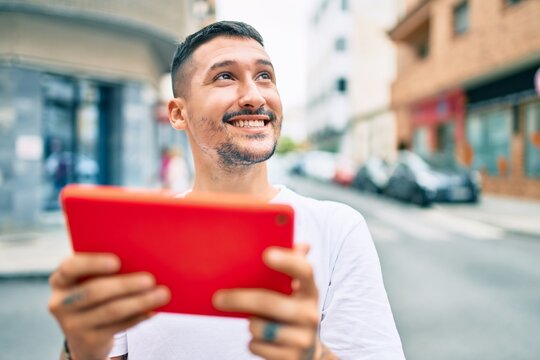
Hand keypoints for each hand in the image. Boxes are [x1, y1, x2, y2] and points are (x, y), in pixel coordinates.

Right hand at [48, 253, 169, 359]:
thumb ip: (108, 270)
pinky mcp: (89, 341)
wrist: (84, 334)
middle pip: (94, 291)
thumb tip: (144, 259)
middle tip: (150, 280)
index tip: (117, 262)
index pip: (70, 268)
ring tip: (162, 294)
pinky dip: (139, 316)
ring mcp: (73, 325)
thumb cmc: (96, 294)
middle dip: (125, 285)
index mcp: (61, 279)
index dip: (93, 264)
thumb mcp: (92, 280)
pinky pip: (119, 326)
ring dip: (139, 302)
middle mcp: (61, 302)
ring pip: (110, 311)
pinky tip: (154, 310)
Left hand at [213, 244, 325, 359]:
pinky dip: (253, 343)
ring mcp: (303, 338)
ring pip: (259, 326)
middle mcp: (310, 313)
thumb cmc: (293, 313)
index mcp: (310, 290)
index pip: (304, 271)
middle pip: (268, 301)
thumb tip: (304, 244)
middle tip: (218, 298)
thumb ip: (295, 267)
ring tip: (256, 321)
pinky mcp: (291, 358)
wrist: (307, 353)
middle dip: (239, 299)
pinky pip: (256, 346)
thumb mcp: (298, 293)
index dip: (287, 261)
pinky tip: (261, 340)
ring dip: (251, 324)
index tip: (266, 254)